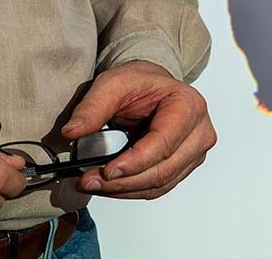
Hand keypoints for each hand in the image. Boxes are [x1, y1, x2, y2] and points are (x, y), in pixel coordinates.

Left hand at [61, 60, 213, 198]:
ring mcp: (194, 153)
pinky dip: (130, 190)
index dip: (134, 162)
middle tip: (89, 181)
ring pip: (160, 184)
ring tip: (92, 184)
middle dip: (123, 181)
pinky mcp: (183, 167)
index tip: (106, 171)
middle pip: (163, 170)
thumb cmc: (139, 82)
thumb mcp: (112, 84)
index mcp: (188, 106)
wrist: (151, 86)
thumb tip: (72, 132)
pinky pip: (157, 187)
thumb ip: (92, 107)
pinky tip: (107, 186)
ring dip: (123, 190)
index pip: (163, 143)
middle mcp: (199, 132)